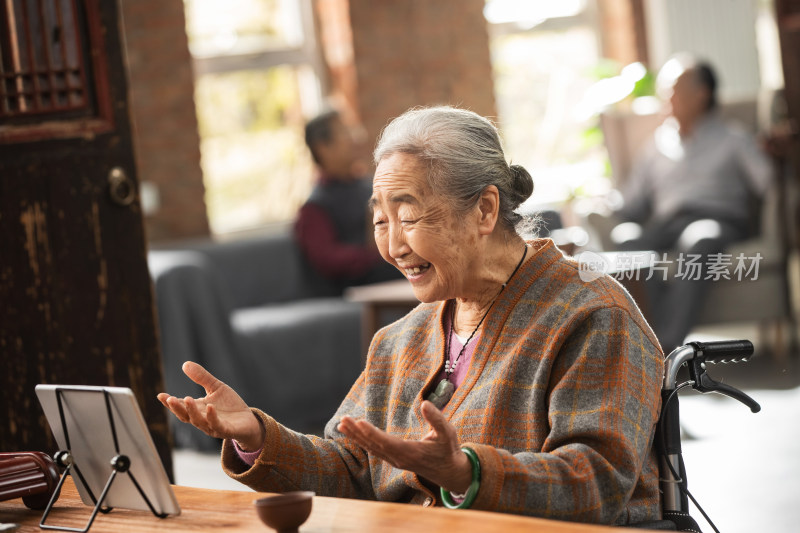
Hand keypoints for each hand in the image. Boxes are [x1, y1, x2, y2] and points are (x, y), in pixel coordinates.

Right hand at [157, 362, 264, 450]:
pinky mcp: (227, 430)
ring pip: (199, 421)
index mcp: (198, 410)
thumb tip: (185, 364)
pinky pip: (217, 425)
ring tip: (187, 399)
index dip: (170, 403)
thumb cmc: (229, 406)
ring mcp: (214, 426)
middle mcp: (203, 420)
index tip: (160, 395)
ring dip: (192, 411)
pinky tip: (210, 407)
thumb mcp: (216, 388)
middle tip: (169, 399)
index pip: (181, 407)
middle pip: (186, 416)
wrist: (249, 421)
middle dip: (177, 408)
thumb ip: (201, 377)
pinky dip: (212, 417)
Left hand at [337, 400, 471, 492]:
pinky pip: (375, 450)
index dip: (372, 433)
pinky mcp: (394, 459)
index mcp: (411, 452)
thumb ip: (436, 418)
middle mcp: (399, 458)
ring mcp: (395, 460)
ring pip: (372, 448)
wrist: (449, 472)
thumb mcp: (448, 432)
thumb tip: (425, 403)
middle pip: (374, 445)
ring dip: (356, 436)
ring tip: (342, 424)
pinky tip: (353, 433)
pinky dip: (362, 441)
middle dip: (357, 433)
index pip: (387, 442)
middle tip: (343, 420)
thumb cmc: (448, 450)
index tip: (359, 423)